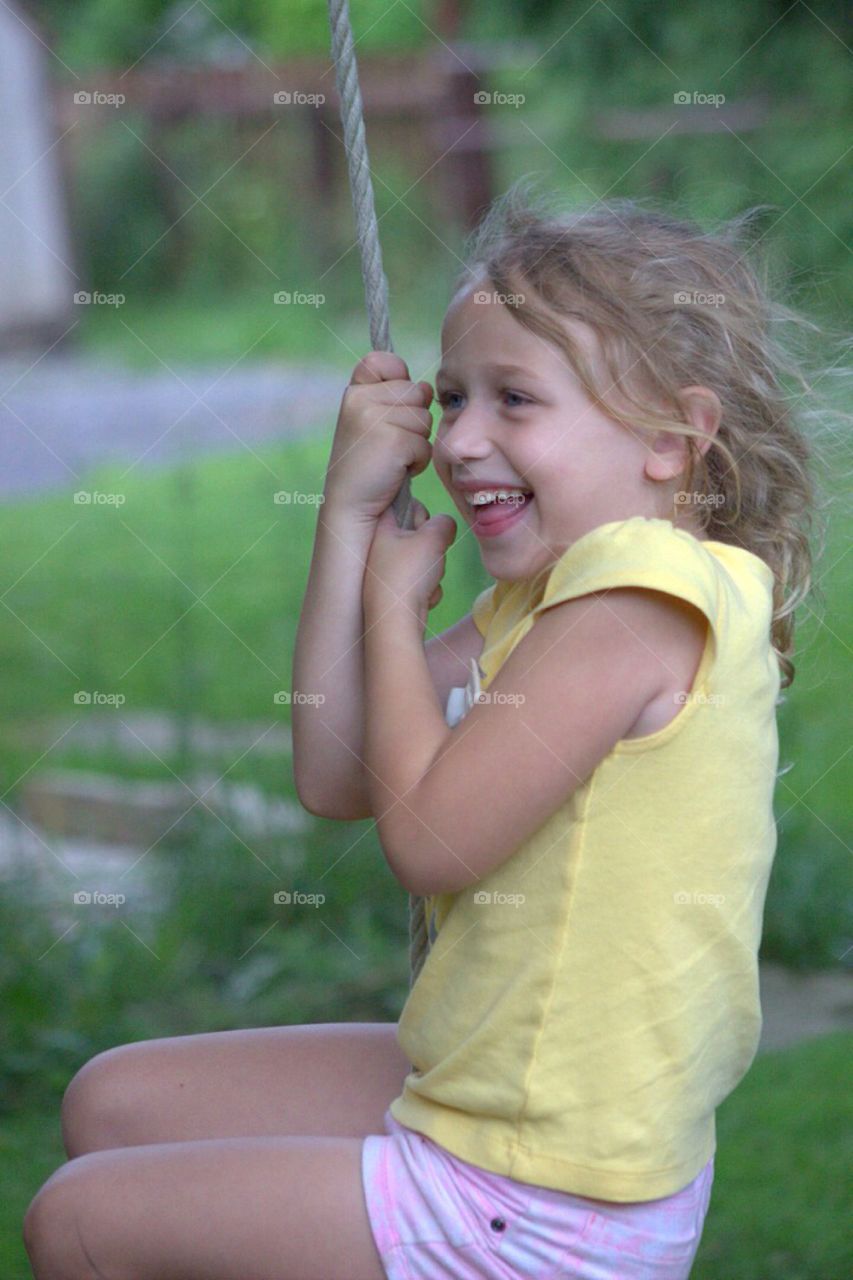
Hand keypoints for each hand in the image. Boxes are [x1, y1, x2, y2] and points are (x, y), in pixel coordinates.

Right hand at [323, 352, 435, 523]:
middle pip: (417, 392)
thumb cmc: (368, 467)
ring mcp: (374, 417)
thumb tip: (428, 388)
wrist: (350, 507)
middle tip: (389, 444)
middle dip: (413, 420)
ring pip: (425, 418)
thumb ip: (393, 399)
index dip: (397, 377)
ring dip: (417, 441)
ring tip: (391, 458)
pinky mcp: (392, 439)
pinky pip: (425, 444)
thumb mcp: (371, 423)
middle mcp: (359, 399)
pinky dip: (418, 461)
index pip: (383, 360)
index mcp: (353, 392)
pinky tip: (395, 471)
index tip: (391, 405)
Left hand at [363, 498, 456, 630]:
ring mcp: (386, 571)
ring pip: (424, 560)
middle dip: (431, 547)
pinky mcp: (395, 592)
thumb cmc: (408, 574)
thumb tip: (445, 525)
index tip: (424, 527)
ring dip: (433, 570)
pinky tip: (422, 598)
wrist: (395, 623)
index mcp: (381, 527)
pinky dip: (427, 590)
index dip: (422, 514)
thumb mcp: (432, 538)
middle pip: (419, 534)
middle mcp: (380, 547)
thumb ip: (444, 522)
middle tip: (428, 556)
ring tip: (425, 580)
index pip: (406, 503)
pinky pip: (421, 582)